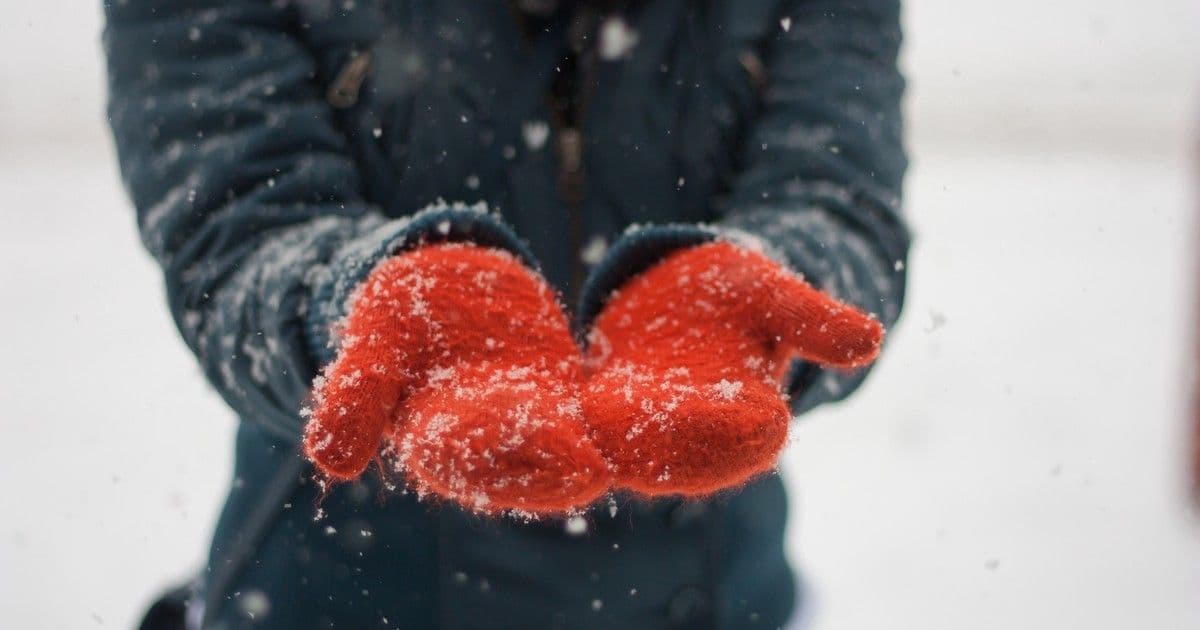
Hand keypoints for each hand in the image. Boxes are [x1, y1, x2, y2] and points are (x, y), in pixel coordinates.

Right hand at [304, 244, 608, 514]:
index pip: (469, 458)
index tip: (549, 453)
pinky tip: (660, 404)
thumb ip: (355, 396)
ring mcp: (533, 420)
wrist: (440, 283)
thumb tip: (327, 464)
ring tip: (631, 445)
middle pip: (529, 459)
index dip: (507, 455)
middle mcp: (491, 442)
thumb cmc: (396, 314)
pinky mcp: (566, 395)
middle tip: (598, 466)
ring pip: (570, 441)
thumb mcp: (372, 341)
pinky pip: (597, 408)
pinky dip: (622, 411)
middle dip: (562, 463)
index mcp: (437, 439)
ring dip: (599, 446)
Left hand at [582, 241, 882, 495]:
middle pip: (684, 450)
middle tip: (636, 428)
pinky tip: (557, 410)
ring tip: (590, 420)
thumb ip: (816, 322)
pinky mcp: (606, 412)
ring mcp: (650, 430)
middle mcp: (701, 436)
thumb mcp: (776, 297)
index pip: (749, 437)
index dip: (733, 430)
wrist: (685, 290)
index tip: (720, 418)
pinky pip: (590, 424)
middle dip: (659, 442)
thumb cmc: (743, 294)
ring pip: (633, 445)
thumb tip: (871, 341)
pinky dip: (577, 422)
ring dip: (611, 438)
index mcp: (754, 417)